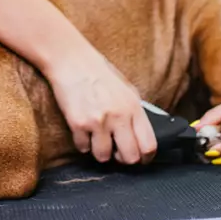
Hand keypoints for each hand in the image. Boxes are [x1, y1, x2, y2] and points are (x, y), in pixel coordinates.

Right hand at [45, 49, 156, 164]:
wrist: (72, 61)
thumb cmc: (99, 74)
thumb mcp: (126, 90)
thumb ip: (135, 113)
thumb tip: (141, 136)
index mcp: (134, 107)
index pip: (148, 145)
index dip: (146, 157)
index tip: (141, 158)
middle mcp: (118, 117)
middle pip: (130, 157)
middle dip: (123, 159)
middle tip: (117, 152)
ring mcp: (98, 122)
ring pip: (103, 157)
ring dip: (100, 152)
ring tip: (97, 138)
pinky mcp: (78, 124)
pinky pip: (83, 148)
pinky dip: (83, 143)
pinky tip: (83, 130)